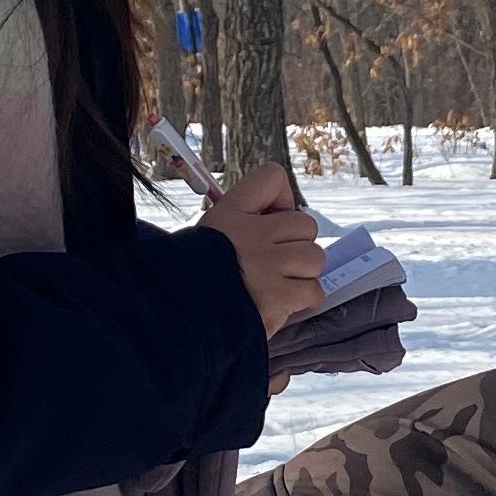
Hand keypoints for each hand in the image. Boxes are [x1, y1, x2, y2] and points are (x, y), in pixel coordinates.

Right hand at [202, 161, 325, 343]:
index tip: (267, 222)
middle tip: (269, 265)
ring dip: (300, 275)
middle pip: (305, 224)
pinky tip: (278, 304)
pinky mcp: (280, 296)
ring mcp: (269, 264)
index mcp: (230, 212)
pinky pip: (313, 290)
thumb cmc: (196, 278)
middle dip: (293, 246)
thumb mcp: (210, 235)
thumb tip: (279, 214)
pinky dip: (301, 301)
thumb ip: (243, 222)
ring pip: (314, 257)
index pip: (272, 177)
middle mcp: (252, 233)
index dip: (279, 201)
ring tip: (274, 286)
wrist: (181, 318)